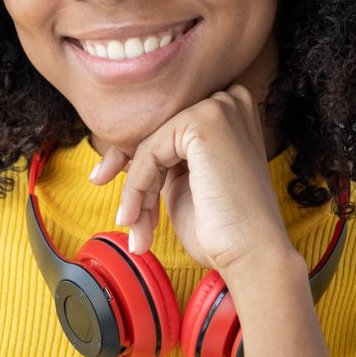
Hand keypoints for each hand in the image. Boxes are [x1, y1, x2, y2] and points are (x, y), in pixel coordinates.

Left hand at [84, 83, 290, 274]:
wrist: (251, 255)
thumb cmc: (221, 228)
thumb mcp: (180, 182)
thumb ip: (158, 159)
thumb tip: (115, 153)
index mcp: (227, 115)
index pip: (164, 128)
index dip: (134, 158)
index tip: (104, 181)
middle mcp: (228, 102)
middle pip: (154, 132)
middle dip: (128, 171)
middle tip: (120, 211)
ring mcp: (219, 108)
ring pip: (150, 145)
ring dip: (135, 190)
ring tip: (137, 226)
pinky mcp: (206, 122)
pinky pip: (150, 152)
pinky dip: (137, 187)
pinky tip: (137, 218)